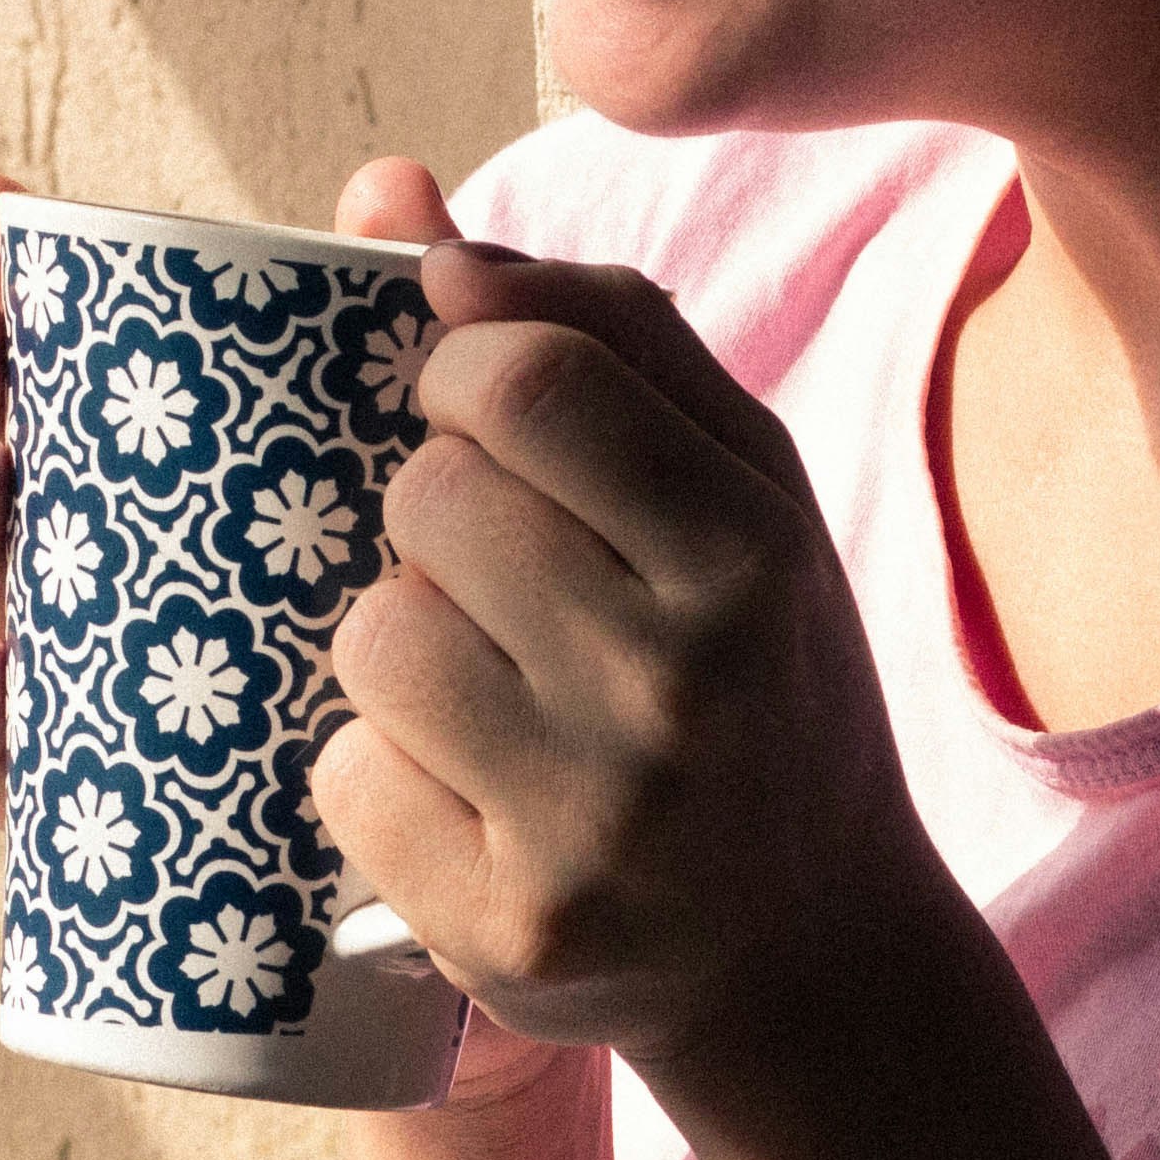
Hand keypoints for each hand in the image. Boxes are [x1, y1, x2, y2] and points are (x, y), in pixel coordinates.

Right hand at [0, 161, 597, 1116]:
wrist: (576, 877)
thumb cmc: (502, 653)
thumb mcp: (472, 498)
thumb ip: (427, 351)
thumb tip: (396, 191)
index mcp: (191, 487)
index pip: (79, 367)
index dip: (17, 281)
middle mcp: (135, 587)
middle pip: (14, 470)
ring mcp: (126, 707)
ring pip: (6, 614)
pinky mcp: (135, 835)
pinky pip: (34, 787)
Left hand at [309, 240, 953, 1109]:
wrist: (813, 951)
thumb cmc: (757, 679)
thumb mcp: (738, 493)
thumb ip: (599, 331)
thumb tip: (400, 207)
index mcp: (750, 551)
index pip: (525, 378)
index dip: (463, 376)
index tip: (480, 416)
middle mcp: (682, 683)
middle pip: (431, 501)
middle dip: (437, 521)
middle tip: (512, 587)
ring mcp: (594, 817)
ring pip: (373, 636)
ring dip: (403, 647)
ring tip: (495, 696)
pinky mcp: (507, 927)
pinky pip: (345, 777)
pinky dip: (381, 776)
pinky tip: (472, 799)